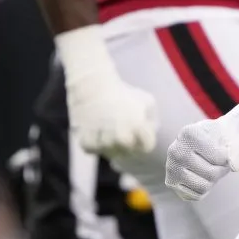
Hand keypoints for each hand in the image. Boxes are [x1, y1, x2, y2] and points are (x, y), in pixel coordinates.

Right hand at [56, 25, 156, 157]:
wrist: (95, 85)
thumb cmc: (123, 93)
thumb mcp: (146, 100)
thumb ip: (152, 118)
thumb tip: (150, 133)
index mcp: (138, 125)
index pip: (147, 147)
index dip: (145, 140)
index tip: (140, 131)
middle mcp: (121, 136)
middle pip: (129, 153)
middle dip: (129, 145)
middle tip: (124, 132)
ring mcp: (103, 140)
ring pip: (110, 153)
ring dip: (111, 145)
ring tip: (109, 130)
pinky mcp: (86, 140)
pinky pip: (93, 150)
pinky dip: (95, 144)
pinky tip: (97, 132)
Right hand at [165, 117, 238, 200]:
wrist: (211, 140)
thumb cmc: (223, 139)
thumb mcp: (233, 140)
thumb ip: (236, 152)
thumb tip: (234, 166)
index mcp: (190, 133)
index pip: (219, 158)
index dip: (227, 157)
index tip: (224, 149)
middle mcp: (175, 149)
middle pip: (211, 174)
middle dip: (221, 170)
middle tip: (220, 161)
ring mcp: (171, 167)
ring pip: (203, 187)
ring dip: (213, 180)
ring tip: (211, 166)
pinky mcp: (171, 182)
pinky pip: (196, 195)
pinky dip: (205, 188)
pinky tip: (202, 174)